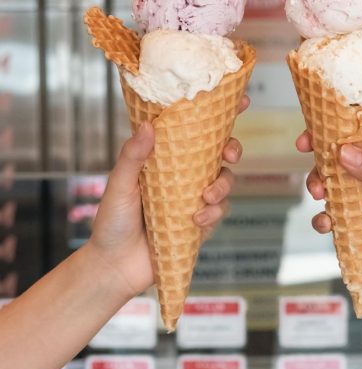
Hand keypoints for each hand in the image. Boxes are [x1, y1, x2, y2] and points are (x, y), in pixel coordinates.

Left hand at [88, 95, 249, 297]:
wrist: (115, 266)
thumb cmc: (112, 221)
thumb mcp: (119, 184)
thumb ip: (132, 156)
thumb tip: (148, 126)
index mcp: (167, 158)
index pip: (195, 131)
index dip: (220, 115)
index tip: (241, 101)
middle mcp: (185, 174)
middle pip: (220, 153)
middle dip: (233, 149)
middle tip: (229, 154)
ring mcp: (195, 198)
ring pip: (226, 181)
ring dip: (223, 185)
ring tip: (206, 196)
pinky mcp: (202, 222)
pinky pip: (219, 211)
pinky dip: (213, 213)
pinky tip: (196, 219)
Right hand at [297, 128, 361, 279]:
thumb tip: (343, 151)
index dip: (335, 129)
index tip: (311, 136)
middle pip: (342, 157)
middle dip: (323, 165)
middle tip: (316, 175)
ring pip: (336, 184)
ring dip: (323, 189)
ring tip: (320, 197)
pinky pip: (339, 213)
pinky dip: (328, 217)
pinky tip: (326, 223)